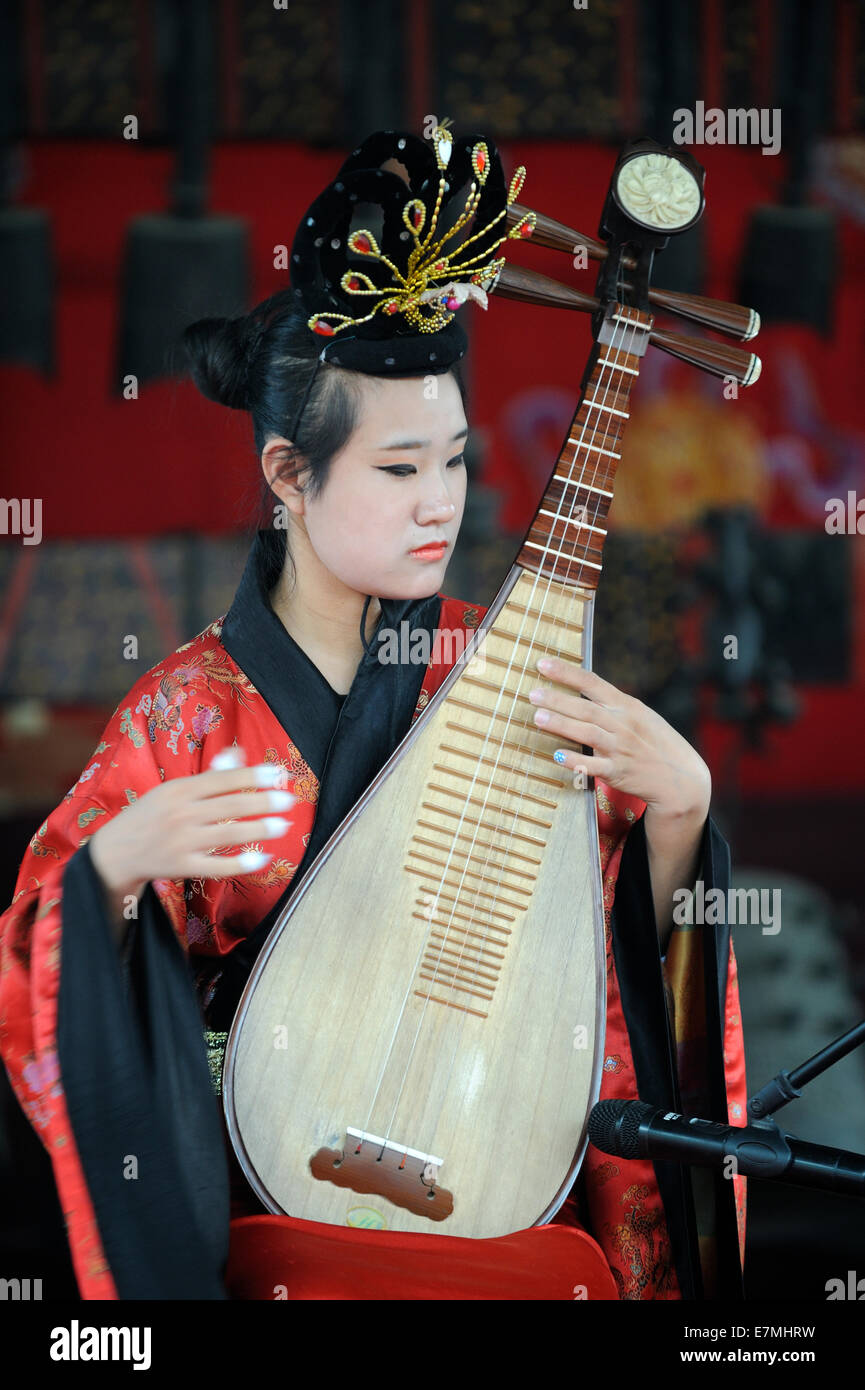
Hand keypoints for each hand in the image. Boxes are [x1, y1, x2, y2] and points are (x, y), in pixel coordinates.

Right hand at [88, 747, 295, 913]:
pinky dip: (241, 863)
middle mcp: (180, 814)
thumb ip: (208, 775)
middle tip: (288, 801)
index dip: (251, 775)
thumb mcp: (173, 790)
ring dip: (259, 829)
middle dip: (262, 801)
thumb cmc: (151, 816)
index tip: (277, 773)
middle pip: (229, 805)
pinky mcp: (182, 868)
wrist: (115, 853)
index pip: (221, 779)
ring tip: (283, 825)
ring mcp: (181, 842)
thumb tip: (239, 754)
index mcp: (179, 790)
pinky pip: (217, 866)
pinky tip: (262, 858)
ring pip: (227, 834)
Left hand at [528, 658, 709, 950]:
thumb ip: (612, 704)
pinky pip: (593, 765)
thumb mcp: (640, 715)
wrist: (681, 779)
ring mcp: (621, 748)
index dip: (567, 673)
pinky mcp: (618, 773)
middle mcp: (623, 724)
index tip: (542, 664)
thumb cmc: (655, 743)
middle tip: (531, 692)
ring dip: (561, 724)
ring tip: (537, 716)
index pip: (593, 683)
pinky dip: (575, 761)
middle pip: (585, 708)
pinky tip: (556, 756)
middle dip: (557, 699)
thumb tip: (582, 688)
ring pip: (587, 733)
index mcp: (627, 706)